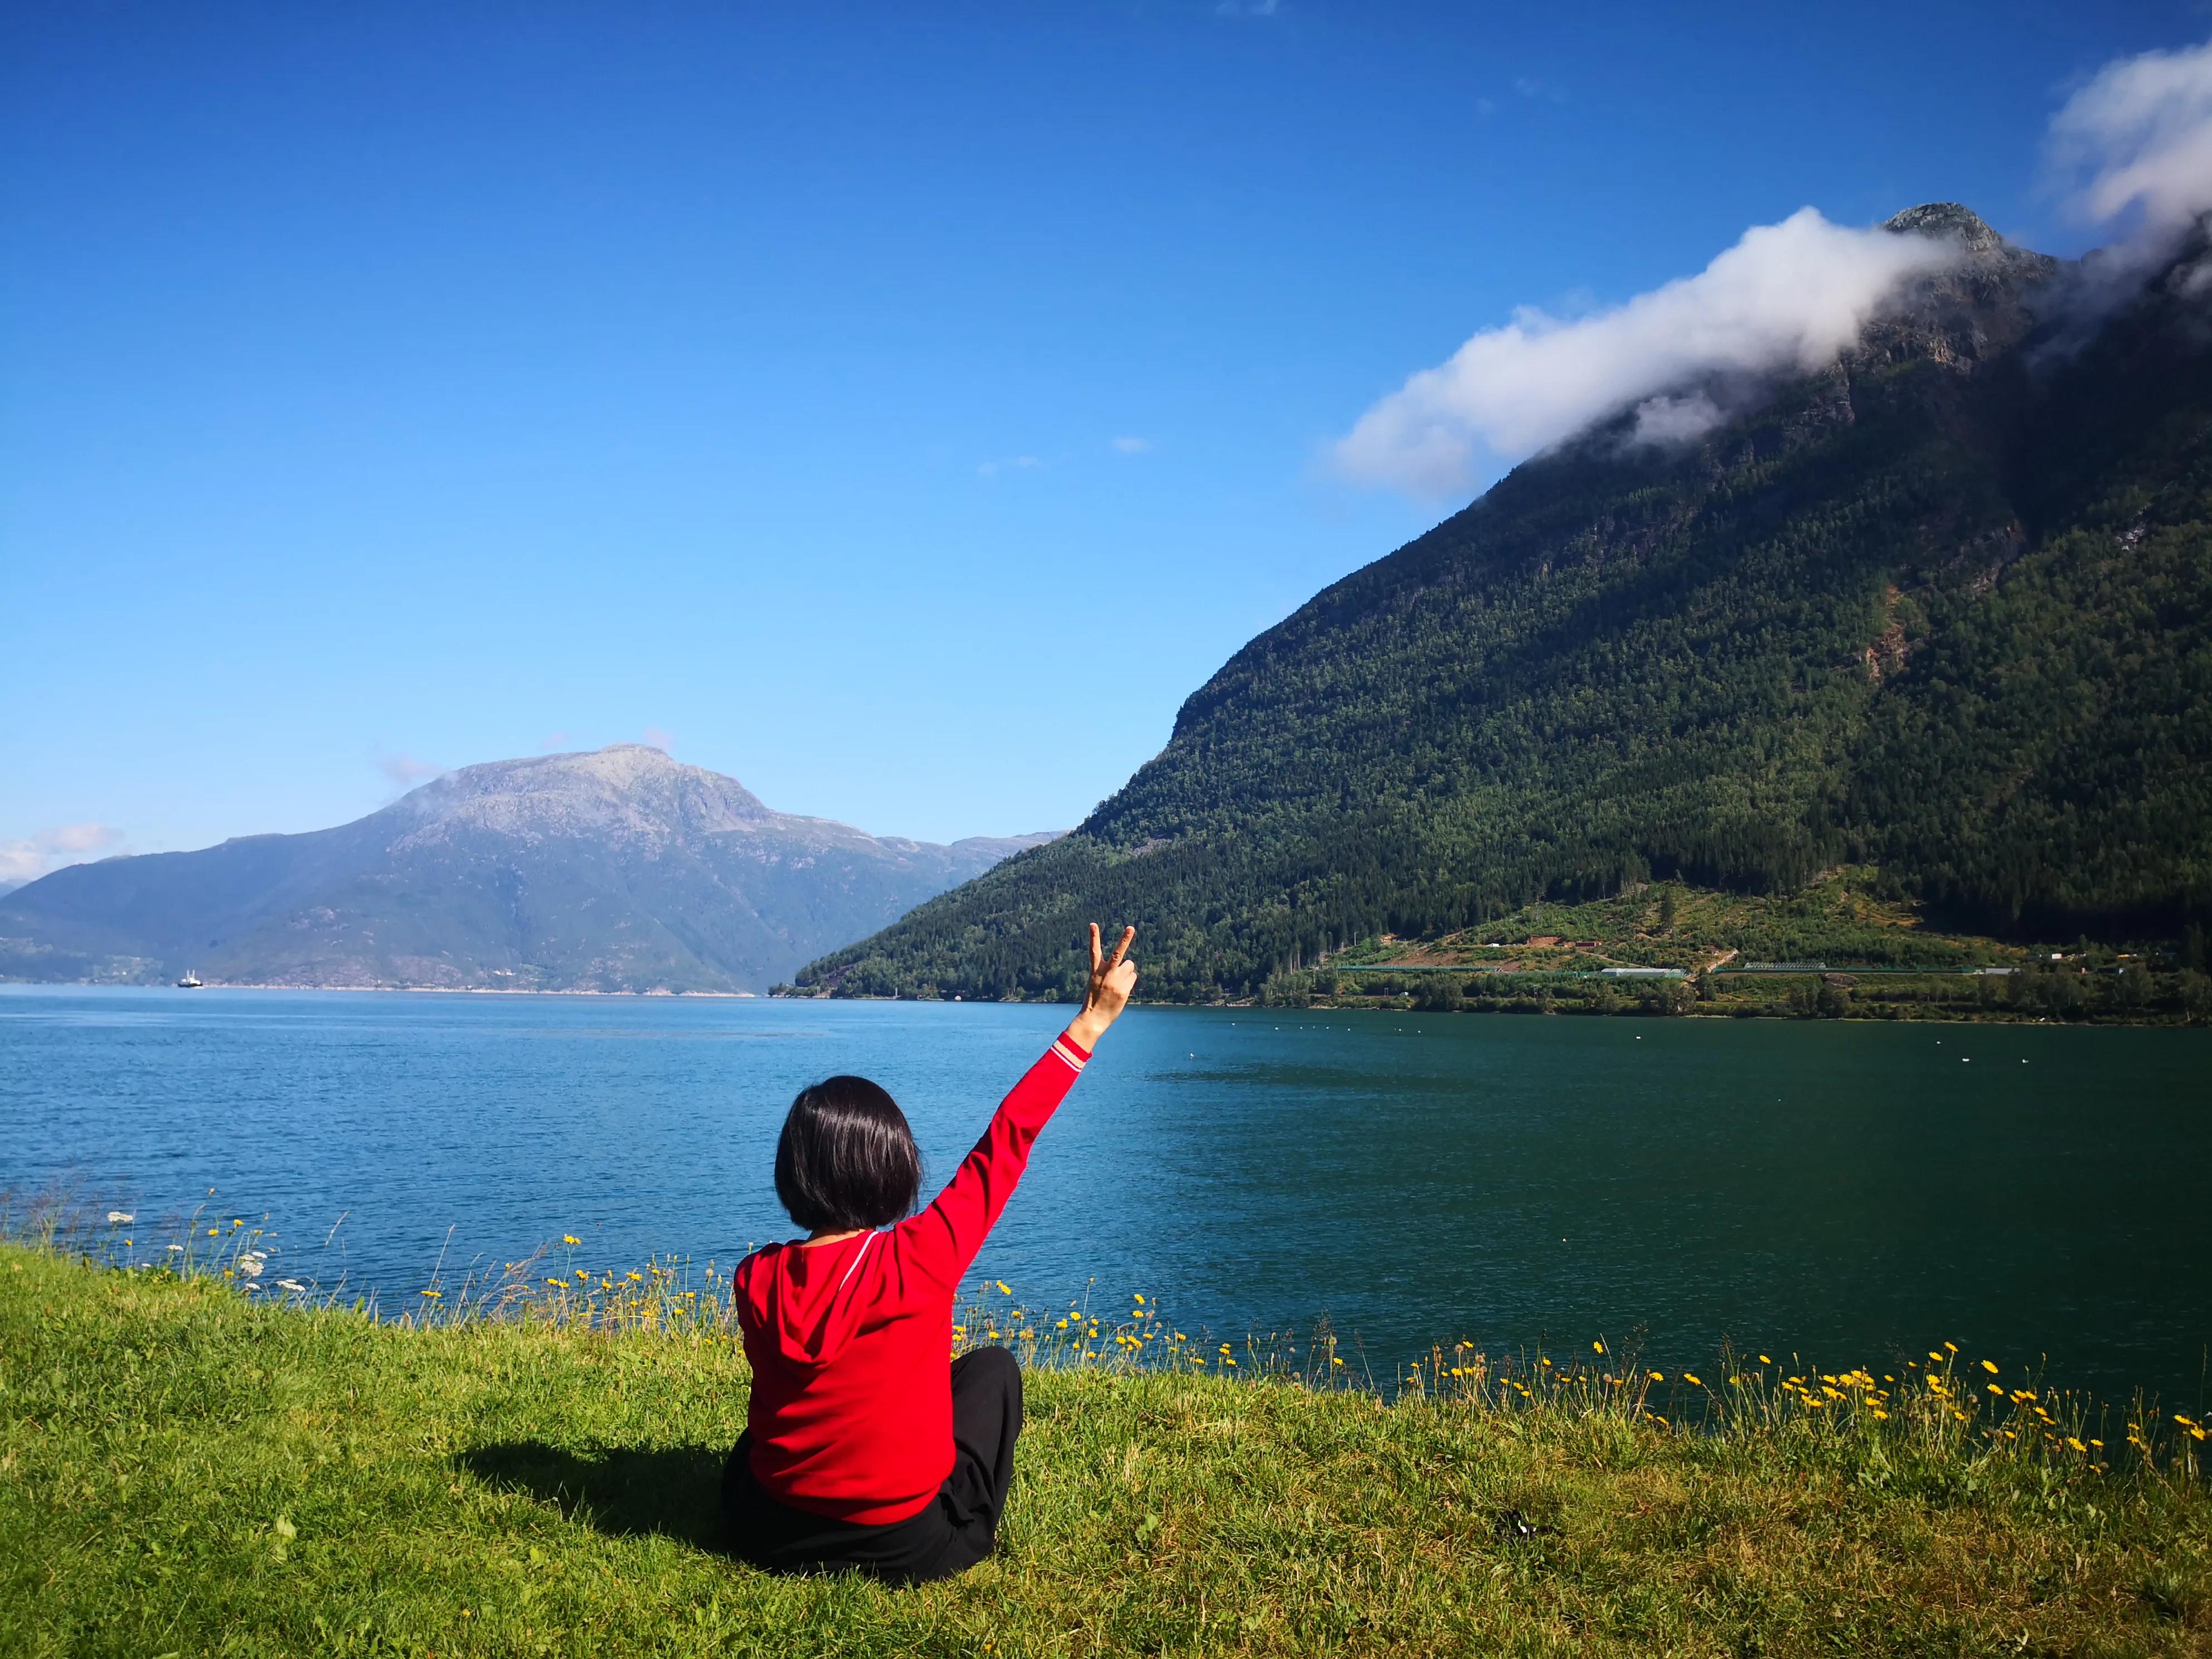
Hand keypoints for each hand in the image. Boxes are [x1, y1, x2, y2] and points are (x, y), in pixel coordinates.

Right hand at [1067, 923, 1136, 1047]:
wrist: (1094, 1018)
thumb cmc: (1095, 999)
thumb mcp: (1096, 982)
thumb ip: (1110, 971)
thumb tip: (1129, 966)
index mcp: (1095, 971)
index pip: (1094, 950)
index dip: (1093, 937)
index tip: (1093, 924)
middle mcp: (1106, 974)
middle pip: (1118, 953)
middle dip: (1125, 939)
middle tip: (1131, 928)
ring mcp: (1115, 982)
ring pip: (1130, 966)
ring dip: (1127, 971)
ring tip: (1118, 983)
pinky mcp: (1123, 990)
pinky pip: (1132, 978)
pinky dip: (1129, 982)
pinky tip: (1121, 991)